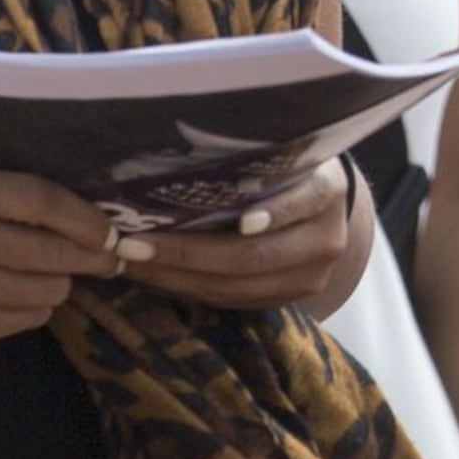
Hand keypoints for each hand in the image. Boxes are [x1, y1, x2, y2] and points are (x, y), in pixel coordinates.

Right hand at [0, 171, 128, 338]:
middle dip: (92, 257)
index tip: (111, 230)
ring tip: (53, 274)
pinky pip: (23, 320)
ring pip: (46, 292)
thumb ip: (10, 190)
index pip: (40, 200)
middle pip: (52, 252)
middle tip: (110, 259)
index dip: (84, 216)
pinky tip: (23, 296)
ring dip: (60, 283)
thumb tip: (82, 202)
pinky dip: (34, 310)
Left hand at [143, 158, 358, 311]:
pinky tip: (153, 275)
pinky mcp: (289, 299)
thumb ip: (246, 163)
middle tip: (132, 245)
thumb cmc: (281, 171)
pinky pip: (232, 300)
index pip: (303, 201)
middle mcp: (327, 238)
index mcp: (328, 192)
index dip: (274, 213)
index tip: (240, 221)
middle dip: (186, 254)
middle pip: (256, 256)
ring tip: (130, 263)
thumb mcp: (277, 157)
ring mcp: (312, 275)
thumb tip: (167, 166)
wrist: (317, 208)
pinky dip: (188, 289)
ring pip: (238, 287)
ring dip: (176, 278)